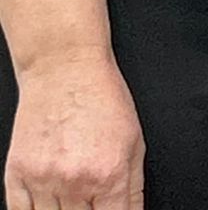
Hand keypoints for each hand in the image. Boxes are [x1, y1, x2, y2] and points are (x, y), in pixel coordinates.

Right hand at [4, 49, 143, 208]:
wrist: (64, 67)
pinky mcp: (17, 174)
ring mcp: (43, 180)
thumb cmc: (101, 97)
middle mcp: (75, 181)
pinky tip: (46, 202)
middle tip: (89, 200)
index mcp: (109, 174)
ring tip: (70, 195)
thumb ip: (133, 189)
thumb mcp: (134, 140)